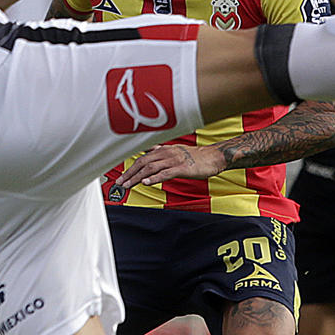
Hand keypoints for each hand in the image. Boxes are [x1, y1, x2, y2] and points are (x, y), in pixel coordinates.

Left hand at [108, 143, 226, 197]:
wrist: (214, 157)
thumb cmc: (197, 157)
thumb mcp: (176, 151)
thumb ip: (162, 152)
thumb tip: (149, 151)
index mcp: (164, 149)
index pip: (142, 158)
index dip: (130, 168)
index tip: (121, 177)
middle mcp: (167, 153)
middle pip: (143, 162)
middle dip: (130, 173)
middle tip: (120, 183)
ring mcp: (174, 160)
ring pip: (151, 168)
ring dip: (137, 177)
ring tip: (128, 185)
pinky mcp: (182, 168)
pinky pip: (165, 173)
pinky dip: (154, 178)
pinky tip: (146, 183)